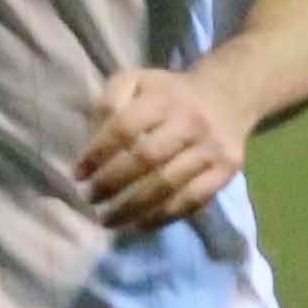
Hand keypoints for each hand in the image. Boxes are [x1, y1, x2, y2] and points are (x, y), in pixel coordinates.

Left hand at [76, 68, 251, 232]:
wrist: (228, 96)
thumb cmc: (169, 94)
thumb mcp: (136, 82)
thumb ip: (110, 101)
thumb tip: (94, 141)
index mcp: (163, 98)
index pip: (124, 127)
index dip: (97, 153)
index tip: (78, 174)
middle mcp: (190, 122)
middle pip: (146, 159)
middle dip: (112, 183)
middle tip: (90, 199)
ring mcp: (211, 148)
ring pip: (168, 185)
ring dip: (132, 209)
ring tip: (108, 220)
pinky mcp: (226, 171)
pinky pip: (191, 201)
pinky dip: (162, 218)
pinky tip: (138, 225)